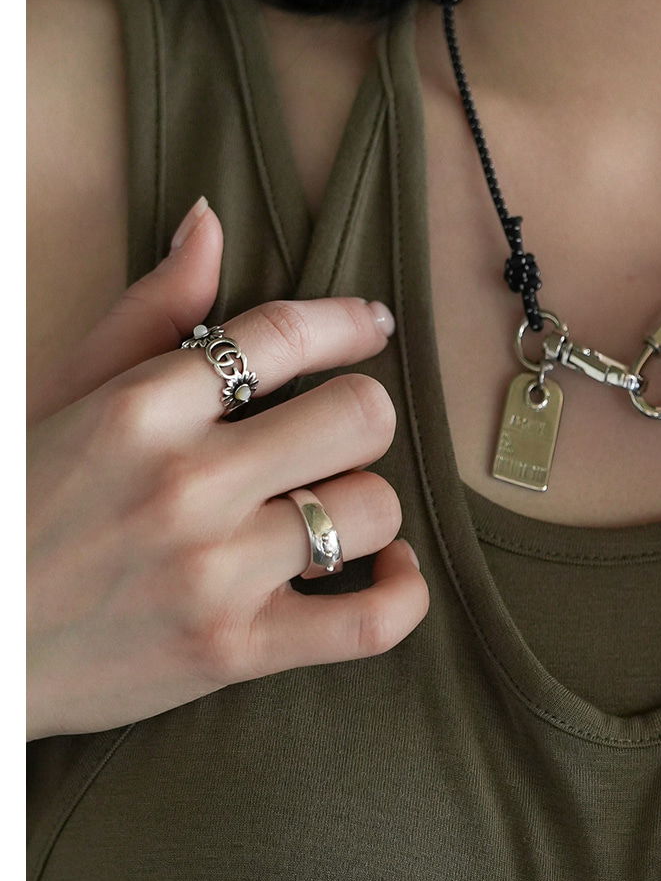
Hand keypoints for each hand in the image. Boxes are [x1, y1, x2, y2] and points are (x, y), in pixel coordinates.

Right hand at [28, 195, 428, 739]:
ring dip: (368, 506)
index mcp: (144, 406)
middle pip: (356, 416)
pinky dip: (402, 594)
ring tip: (337, 509)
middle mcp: (188, 483)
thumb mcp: (64, 396)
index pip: (282, 335)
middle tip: (338, 436)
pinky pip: (370, 623)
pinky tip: (389, 571)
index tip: (372, 326)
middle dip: (361, 417)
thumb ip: (147, 314)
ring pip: (370, 509)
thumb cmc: (19, 511)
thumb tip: (210, 227)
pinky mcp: (235, 653)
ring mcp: (216, 572)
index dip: (346, 324)